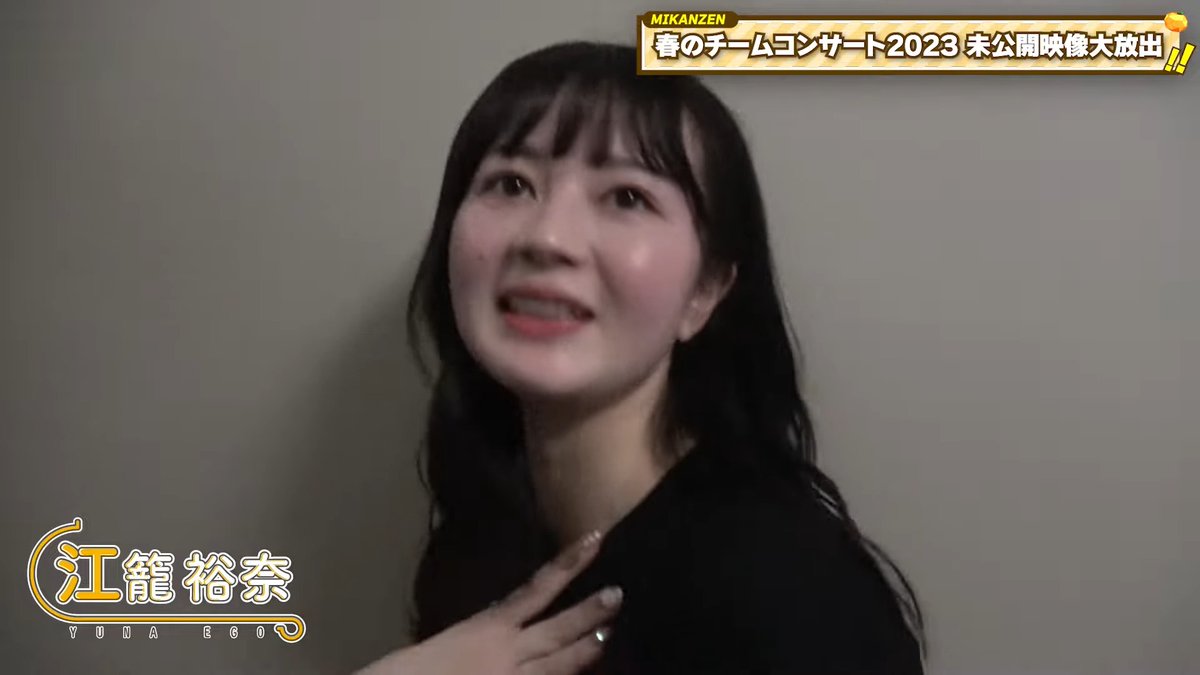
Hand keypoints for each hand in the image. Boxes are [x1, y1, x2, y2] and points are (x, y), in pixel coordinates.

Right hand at [356, 530, 622, 674]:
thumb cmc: (404, 672)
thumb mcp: (445, 644)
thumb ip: (479, 635)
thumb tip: (498, 626)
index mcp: (485, 628)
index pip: (536, 589)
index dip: (569, 564)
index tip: (594, 540)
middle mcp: (505, 652)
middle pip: (557, 629)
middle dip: (590, 612)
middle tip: (619, 594)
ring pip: (560, 666)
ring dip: (587, 650)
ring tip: (612, 634)